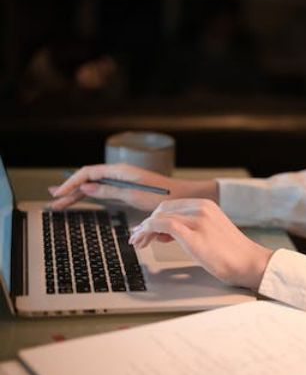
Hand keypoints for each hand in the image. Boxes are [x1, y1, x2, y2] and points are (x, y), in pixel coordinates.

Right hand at [48, 163, 218, 211]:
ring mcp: (123, 181)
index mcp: (121, 171)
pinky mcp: (128, 188)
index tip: (59, 193)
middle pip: (89, 180)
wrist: (183, 197)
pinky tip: (82, 199)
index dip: (71, 182)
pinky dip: (92, 196)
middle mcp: (120, 173)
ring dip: (78, 194)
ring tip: (61, 203)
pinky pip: (105, 190)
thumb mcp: (134, 195)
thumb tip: (87, 188)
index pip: (88, 173)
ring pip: (95, 186)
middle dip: (70, 190)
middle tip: (54, 201)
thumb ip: (109, 191)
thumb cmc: (163, 196)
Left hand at [129, 199, 274, 289]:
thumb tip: (166, 233)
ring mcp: (198, 220)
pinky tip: (144, 241)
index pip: (172, 206)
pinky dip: (149, 231)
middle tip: (139, 238)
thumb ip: (192, 228)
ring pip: (160, 216)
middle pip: (163, 209)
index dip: (155, 217)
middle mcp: (202, 208)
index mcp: (207, 205)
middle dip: (147, 223)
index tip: (146, 230)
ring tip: (138, 242)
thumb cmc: (233, 254)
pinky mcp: (193, 234)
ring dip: (144, 229)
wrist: (250, 262)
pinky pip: (163, 225)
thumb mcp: (212, 232)